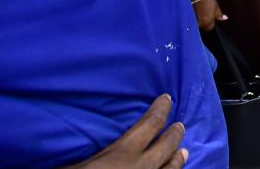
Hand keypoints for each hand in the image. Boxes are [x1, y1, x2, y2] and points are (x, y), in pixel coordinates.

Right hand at [63, 94, 186, 167]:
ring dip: (177, 159)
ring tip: (183, 151)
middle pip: (167, 145)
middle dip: (175, 133)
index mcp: (124, 153)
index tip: (167, 98)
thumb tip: (83, 137)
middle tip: (180, 125)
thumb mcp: (76, 164)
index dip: (160, 109)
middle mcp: (142, 168)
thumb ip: (92, 152)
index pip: (150, 124)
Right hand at [190, 0, 226, 31]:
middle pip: (202, 26)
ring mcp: (194, 19)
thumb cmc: (208, 0)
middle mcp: (200, 22)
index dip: (211, 25)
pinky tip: (196, 11)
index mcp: (207, 21)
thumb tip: (225, 18)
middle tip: (206, 16)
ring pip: (197, 23)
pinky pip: (192, 18)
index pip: (209, 28)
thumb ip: (219, 14)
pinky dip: (194, 16)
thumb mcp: (216, 7)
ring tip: (201, 13)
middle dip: (204, 23)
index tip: (212, 21)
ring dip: (199, 20)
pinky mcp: (189, 14)